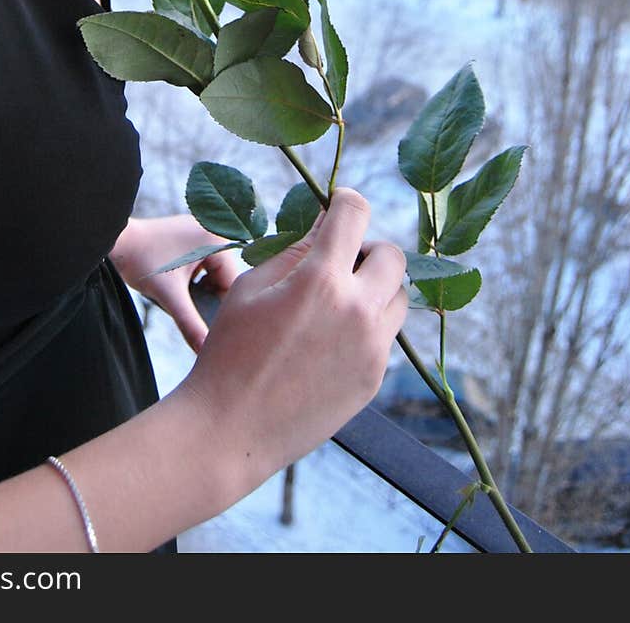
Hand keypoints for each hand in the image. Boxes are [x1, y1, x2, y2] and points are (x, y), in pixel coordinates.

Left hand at [109, 214, 240, 352]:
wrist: (115, 242)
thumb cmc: (141, 262)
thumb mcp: (169, 296)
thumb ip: (190, 323)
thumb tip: (205, 348)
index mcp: (216, 239)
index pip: (232, 282)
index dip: (219, 305)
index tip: (206, 323)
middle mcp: (212, 231)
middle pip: (222, 277)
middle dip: (207, 296)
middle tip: (187, 308)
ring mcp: (200, 231)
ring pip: (212, 273)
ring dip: (200, 289)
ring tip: (180, 296)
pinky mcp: (188, 235)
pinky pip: (202, 264)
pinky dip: (193, 279)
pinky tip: (178, 286)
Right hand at [180, 188, 408, 492]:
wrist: (231, 428)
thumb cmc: (230, 350)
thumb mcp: (252, 287)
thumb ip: (295, 250)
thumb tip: (325, 221)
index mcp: (321, 280)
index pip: (355, 214)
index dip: (346, 202)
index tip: (337, 206)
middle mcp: (357, 310)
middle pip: (392, 256)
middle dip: (367, 249)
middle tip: (338, 261)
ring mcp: (372, 348)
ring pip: (399, 298)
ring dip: (375, 288)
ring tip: (337, 300)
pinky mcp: (374, 378)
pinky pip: (387, 336)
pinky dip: (369, 325)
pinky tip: (332, 338)